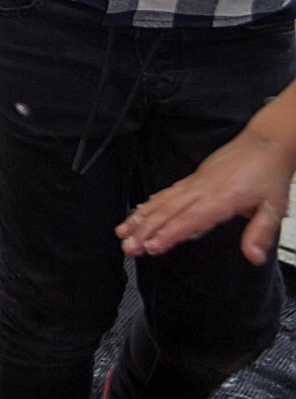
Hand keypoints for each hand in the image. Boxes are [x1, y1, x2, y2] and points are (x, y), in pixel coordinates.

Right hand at [119, 124, 295, 263]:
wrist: (265, 143)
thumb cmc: (269, 173)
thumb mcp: (274, 207)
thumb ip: (261, 232)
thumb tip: (254, 255)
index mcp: (222, 197)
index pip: (191, 219)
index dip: (169, 234)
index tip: (151, 246)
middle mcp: (203, 189)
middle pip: (168, 212)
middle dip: (145, 230)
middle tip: (128, 246)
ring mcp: (195, 183)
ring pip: (162, 201)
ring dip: (141, 217)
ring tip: (123, 231)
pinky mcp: (193, 179)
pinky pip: (167, 192)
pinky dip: (150, 203)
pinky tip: (140, 211)